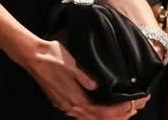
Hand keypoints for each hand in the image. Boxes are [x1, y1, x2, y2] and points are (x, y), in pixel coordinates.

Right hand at [21, 39, 149, 118]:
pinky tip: (102, 106)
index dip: (123, 110)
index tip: (136, 103)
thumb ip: (86, 77)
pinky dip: (99, 113)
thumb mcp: (72, 64)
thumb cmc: (51, 57)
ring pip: (93, 119)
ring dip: (111, 116)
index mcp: (77, 101)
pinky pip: (85, 114)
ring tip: (124, 109)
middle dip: (122, 115)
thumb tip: (97, 86)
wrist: (31, 55)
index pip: (106, 113)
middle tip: (136, 106)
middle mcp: (73, 109)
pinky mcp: (62, 102)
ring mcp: (66, 107)